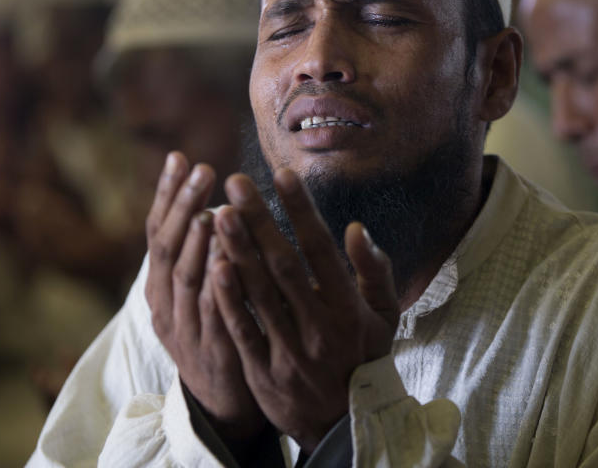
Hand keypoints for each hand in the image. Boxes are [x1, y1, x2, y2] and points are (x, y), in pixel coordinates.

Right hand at [144, 152, 266, 442]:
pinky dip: (217, 285)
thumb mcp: (197, 293)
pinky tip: (228, 259)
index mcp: (159, 286)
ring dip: (197, 240)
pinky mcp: (209, 350)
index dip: (167, 194)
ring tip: (212, 206)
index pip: (157, 231)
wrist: (223, 403)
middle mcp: (164, 304)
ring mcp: (184, 328)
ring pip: (185, 278)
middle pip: (167, 248)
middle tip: (202, 168)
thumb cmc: (217, 333)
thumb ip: (199, 254)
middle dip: (184, 206)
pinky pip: (211, 313)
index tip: (178, 156)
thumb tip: (210, 204)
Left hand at [210, 168, 399, 451]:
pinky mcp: (264, 371)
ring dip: (237, 252)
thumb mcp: (384, 315)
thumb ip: (373, 270)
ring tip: (218, 214)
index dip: (302, 211)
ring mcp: (290, 350)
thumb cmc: (363, 355)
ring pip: (259, 295)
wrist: (341, 423)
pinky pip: (243, 330)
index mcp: (349, 307)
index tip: (283, 173)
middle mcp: (320, 326)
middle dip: (260, 221)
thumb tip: (355, 227)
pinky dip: (228, 299)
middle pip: (284, 266)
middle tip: (236, 182)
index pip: (322, 251)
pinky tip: (214, 266)